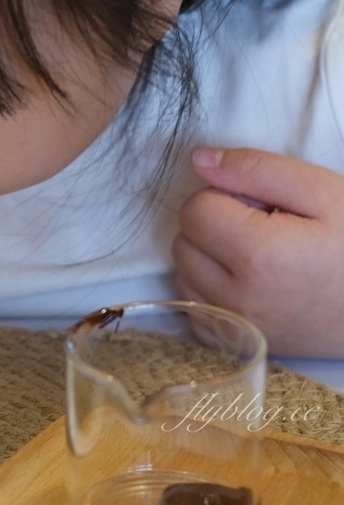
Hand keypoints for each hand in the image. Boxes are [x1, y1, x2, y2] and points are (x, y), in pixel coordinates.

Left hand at [173, 147, 343, 355]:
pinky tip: (247, 282)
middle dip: (216, 225)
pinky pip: (194, 310)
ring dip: (210, 258)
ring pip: (184, 276)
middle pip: (185, 242)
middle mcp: (239, 297)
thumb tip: (199, 160)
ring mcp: (237, 326)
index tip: (262, 204)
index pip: (195, 208)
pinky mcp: (236, 344)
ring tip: (261, 256)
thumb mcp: (320, 191)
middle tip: (266, 228)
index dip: (227, 196)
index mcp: (258, 255)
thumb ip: (255, 169)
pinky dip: (210, 292)